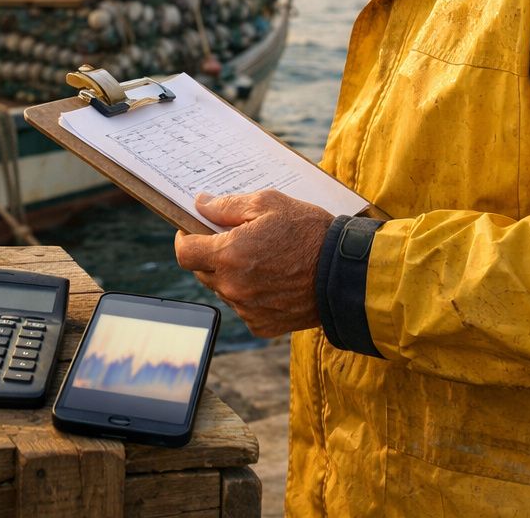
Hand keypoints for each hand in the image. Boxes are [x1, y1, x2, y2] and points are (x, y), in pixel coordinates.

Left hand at [174, 189, 334, 337]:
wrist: (345, 273)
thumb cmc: (309, 232)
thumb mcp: (269, 203)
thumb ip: (228, 206)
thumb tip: (200, 204)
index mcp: (228, 255)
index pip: (184, 253)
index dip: (184, 239)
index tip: (191, 232)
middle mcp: (232, 286)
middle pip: (202, 272)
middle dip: (212, 255)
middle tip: (236, 241)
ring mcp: (246, 309)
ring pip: (224, 290)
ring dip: (232, 276)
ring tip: (262, 260)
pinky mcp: (262, 325)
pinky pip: (244, 308)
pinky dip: (251, 295)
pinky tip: (273, 281)